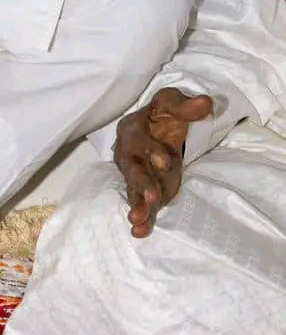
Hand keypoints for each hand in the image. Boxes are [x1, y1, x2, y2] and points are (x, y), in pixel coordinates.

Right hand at [114, 88, 212, 237]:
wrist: (158, 129)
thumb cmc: (163, 114)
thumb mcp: (172, 102)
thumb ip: (186, 106)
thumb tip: (206, 103)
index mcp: (133, 128)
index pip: (138, 138)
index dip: (150, 150)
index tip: (164, 162)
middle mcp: (129, 152)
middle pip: (132, 167)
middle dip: (141, 182)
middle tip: (152, 196)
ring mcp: (137, 174)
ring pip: (133, 189)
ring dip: (136, 204)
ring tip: (137, 220)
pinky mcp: (147, 190)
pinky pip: (142, 204)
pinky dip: (142, 218)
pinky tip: (140, 232)